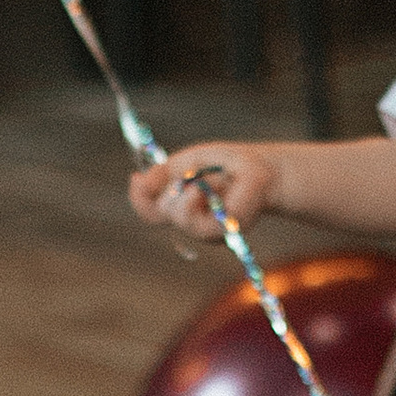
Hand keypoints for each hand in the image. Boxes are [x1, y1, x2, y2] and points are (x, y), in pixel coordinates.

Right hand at [127, 142, 285, 237]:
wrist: (259, 169)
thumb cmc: (227, 165)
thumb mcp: (188, 162)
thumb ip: (162, 174)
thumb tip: (137, 182)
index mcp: (180, 205)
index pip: (149, 211)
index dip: (139, 198)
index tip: (136, 179)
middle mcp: (191, 222)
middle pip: (159, 213)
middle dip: (168, 188)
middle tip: (190, 175)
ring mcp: (206, 231)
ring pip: (177, 219)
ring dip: (184, 195)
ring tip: (200, 183)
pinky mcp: (222, 232)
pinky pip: (197, 224)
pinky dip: (196, 200)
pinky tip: (206, 190)